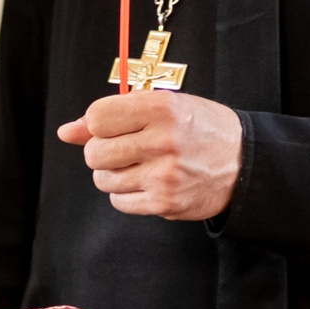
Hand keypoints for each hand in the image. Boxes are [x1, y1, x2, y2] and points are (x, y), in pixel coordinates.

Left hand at [57, 91, 243, 221]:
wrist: (242, 163)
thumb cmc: (199, 129)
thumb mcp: (162, 106)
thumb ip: (113, 116)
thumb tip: (67, 132)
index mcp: (161, 108)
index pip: (97, 117)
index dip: (98, 124)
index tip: (113, 126)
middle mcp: (162, 141)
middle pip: (95, 153)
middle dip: (103, 152)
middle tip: (126, 148)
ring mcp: (163, 175)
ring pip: (103, 180)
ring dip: (113, 174)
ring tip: (138, 165)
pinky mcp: (164, 202)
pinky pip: (119, 201)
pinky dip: (126, 194)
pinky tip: (146, 182)